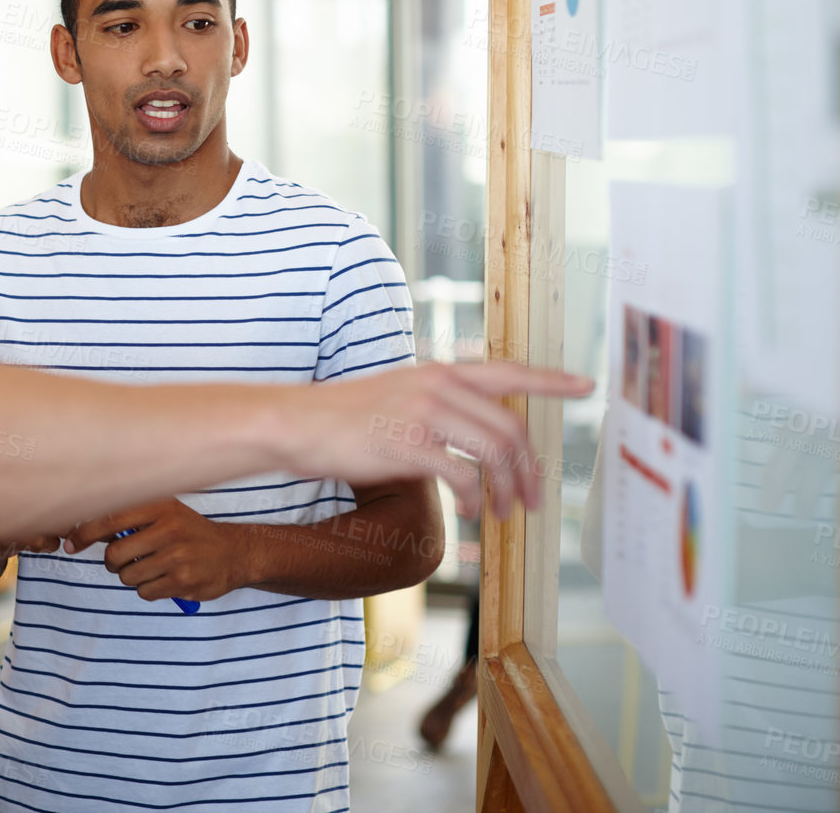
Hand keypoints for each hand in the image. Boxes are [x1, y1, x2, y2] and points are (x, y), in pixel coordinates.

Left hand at [64, 500, 246, 602]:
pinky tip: (165, 578)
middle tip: (126, 560)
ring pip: (128, 577)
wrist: (233, 553)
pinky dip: (149, 589)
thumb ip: (129, 516)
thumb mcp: (164, 512)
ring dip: (133, 577)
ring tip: (153, 567)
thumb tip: (82, 526)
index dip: (83, 533)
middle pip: (114, 555)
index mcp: (159, 506)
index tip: (70, 544)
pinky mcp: (182, 581)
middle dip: (114, 563)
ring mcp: (176, 556)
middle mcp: (168, 528)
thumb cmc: (189, 532)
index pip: (109, 518)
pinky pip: (144, 592)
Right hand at [274, 362, 591, 517]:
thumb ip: (438, 405)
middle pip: (511, 426)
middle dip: (532, 469)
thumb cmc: (344, 418)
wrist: (297, 424)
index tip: (587, 386)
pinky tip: (471, 513)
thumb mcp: (398, 395)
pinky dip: (475, 499)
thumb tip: (473, 437)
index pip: (509, 371)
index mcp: (440, 371)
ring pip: (494, 452)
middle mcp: (437, 385)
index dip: (552, 380)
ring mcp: (423, 412)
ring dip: (508, 489)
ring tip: (505, 513)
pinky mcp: (408, 443)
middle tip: (532, 500)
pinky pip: (463, 475)